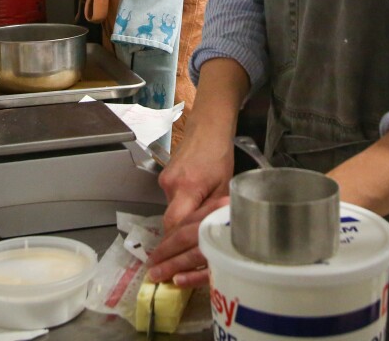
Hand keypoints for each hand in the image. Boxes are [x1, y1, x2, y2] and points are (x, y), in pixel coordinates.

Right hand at [146, 125, 234, 285]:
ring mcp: (165, 180)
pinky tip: (192, 209)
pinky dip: (180, 207)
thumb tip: (210, 235)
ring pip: (170, 210)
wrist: (208, 127)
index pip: (175, 224)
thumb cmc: (220, 154)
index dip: (175, 245)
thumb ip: (214, 210)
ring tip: (191, 235)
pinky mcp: (164, 177)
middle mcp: (171, 184)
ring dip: (181, 222)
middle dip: (175, 241)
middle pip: (169, 221)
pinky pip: (171, 199)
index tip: (176, 262)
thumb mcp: (224, 185)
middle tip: (175, 262)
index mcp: (187, 187)